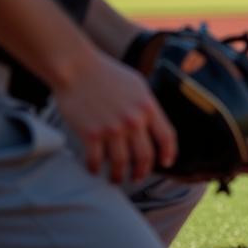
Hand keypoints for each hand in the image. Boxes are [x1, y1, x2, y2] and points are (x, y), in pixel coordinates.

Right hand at [54, 46, 176, 183]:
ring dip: (118, 176)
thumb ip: (146, 105)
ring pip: (120, 164)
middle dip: (142, 171)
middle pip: (145, 156)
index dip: (169, 152)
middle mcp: (133, 120)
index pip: (167, 136)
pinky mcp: (91, 134)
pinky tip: (94, 170)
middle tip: (137, 177)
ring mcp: (112, 129)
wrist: (78, 68)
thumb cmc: (107, 74)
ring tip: (115, 179)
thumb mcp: (137, 85)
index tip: (166, 162)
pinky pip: (95, 161)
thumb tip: (153, 124)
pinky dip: (94, 169)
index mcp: (148, 106)